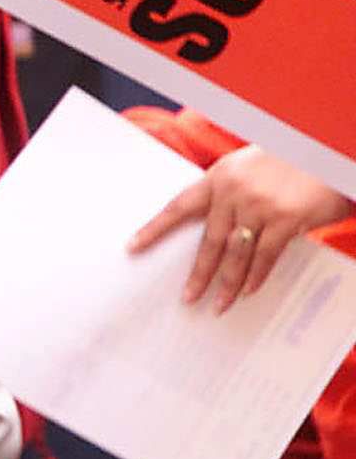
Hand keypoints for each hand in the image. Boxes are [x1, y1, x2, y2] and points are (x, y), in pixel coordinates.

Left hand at [128, 146, 350, 313]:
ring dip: (227, 283)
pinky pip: (265, 255)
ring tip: (218, 305)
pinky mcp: (285, 219)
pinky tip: (248, 291)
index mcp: (219, 176)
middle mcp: (234, 190)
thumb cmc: (289, 161)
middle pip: (209, 240)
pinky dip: (256, 276)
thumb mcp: (250, 169)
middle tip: (187, 298)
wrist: (326, 153)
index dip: (155, 228)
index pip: (179, 206)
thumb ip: (231, 194)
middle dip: (197, 273)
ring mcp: (259, 205)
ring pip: (236, 253)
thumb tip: (216, 228)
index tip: (133, 247)